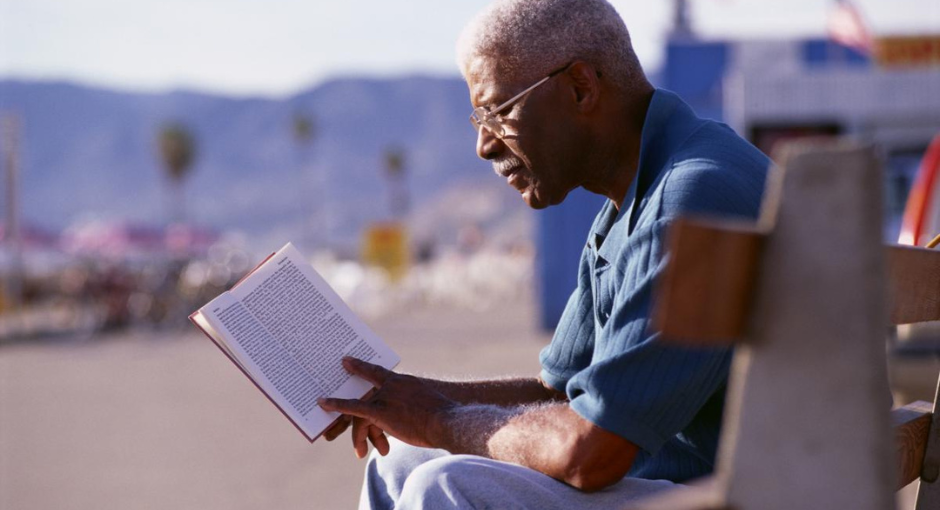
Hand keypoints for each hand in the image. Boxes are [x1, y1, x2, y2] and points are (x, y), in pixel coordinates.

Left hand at [318, 357, 454, 450]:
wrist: (448, 421)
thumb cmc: (446, 418)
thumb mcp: (431, 406)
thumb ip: (418, 405)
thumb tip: (419, 414)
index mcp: (404, 382)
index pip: (379, 372)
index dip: (364, 367)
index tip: (350, 361)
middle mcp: (392, 385)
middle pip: (363, 382)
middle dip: (348, 380)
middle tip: (334, 374)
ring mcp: (386, 397)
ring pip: (357, 400)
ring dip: (341, 407)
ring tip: (325, 409)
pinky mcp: (380, 411)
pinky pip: (352, 408)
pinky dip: (336, 405)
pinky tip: (323, 404)